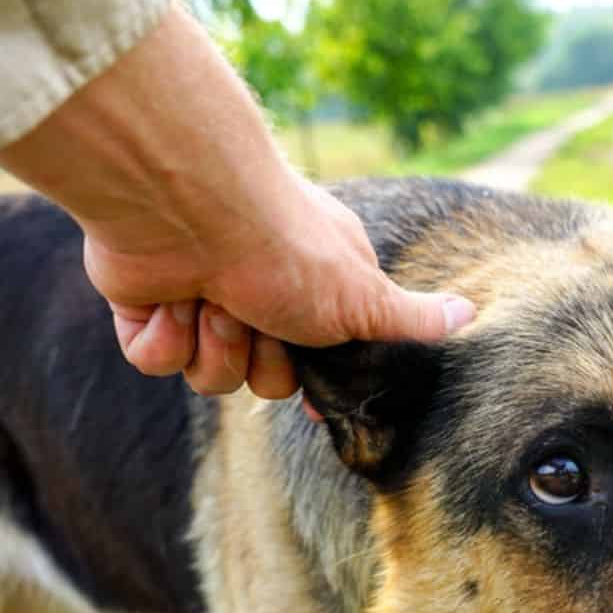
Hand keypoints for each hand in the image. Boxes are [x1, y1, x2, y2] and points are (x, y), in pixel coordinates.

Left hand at [0, 2, 474, 398]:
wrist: (191, 207)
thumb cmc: (286, 249)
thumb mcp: (364, 295)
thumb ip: (410, 318)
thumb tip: (466, 314)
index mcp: (310, 289)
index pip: (317, 365)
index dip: (314, 387)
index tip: (315, 404)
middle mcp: (257, 294)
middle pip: (265, 382)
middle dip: (262, 360)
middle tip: (261, 313)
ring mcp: (200, 301)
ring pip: (208, 378)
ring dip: (216, 345)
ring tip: (214, 299)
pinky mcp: (146, 308)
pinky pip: (153, 361)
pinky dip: (163, 338)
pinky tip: (172, 299)